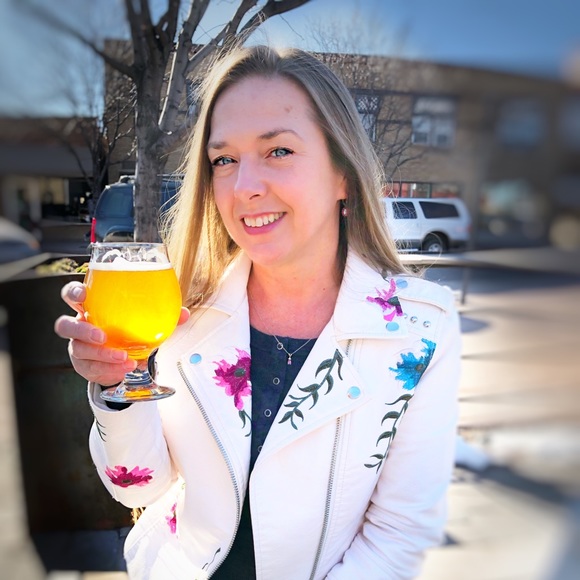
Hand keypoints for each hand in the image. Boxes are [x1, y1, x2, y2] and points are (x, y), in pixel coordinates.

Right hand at [54, 281, 189, 384]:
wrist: (124, 357)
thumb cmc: (128, 331)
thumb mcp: (144, 321)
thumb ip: (163, 316)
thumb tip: (183, 314)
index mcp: (92, 307)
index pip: (72, 295)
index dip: (73, 294)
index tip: (83, 296)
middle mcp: (80, 326)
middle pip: (64, 324)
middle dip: (81, 330)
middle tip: (102, 336)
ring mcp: (78, 347)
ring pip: (78, 350)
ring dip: (101, 355)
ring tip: (123, 358)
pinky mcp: (83, 366)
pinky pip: (91, 369)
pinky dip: (109, 370)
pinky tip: (124, 369)